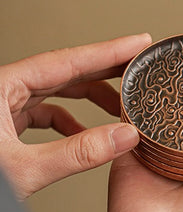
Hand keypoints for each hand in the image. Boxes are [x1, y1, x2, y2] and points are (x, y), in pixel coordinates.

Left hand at [0, 33, 151, 199]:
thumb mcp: (23, 168)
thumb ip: (78, 153)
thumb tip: (125, 136)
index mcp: (2, 86)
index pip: (68, 60)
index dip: (109, 51)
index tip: (138, 43)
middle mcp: (4, 90)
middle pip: (67, 70)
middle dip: (107, 69)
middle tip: (140, 67)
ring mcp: (4, 106)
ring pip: (58, 91)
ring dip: (91, 98)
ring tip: (120, 107)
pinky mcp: (6, 125)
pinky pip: (46, 114)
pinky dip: (71, 122)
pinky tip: (86, 135)